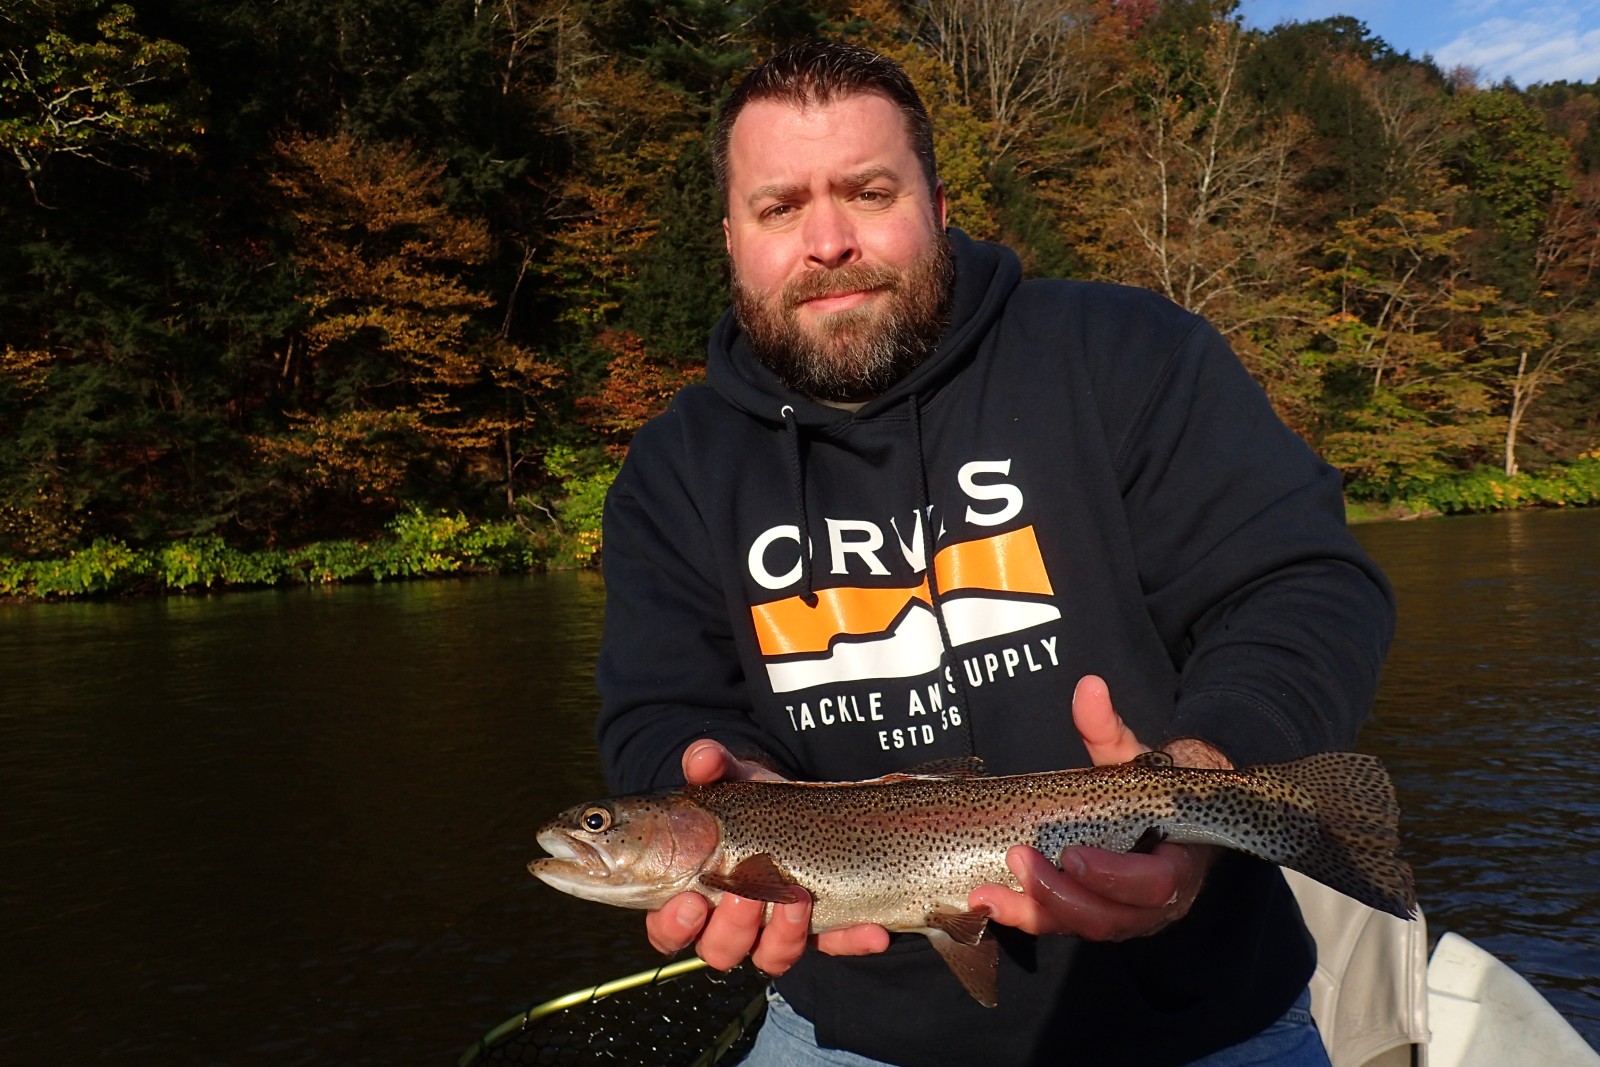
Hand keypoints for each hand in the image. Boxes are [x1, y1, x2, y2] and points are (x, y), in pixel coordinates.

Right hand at [644, 739, 889, 973]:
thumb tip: (701, 757)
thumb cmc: (751, 801)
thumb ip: (713, 767)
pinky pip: (836, 946)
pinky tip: (873, 932)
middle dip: (732, 927)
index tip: (690, 900)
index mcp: (692, 895)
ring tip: (799, 899)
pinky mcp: (822, 931)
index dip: (673, 925)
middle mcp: (730, 924)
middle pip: (720, 950)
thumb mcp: (734, 779)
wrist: (803, 807)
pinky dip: (853, 940)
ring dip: (784, 936)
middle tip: (746, 892)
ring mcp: (777, 931)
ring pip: (772, 957)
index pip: (669, 930)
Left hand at [969, 676, 1225, 940]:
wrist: (1158, 812)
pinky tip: (986, 902)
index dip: (1112, 876)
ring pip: (1081, 927)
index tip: (1071, 854)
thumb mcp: (1131, 755)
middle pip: (1110, 918)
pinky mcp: (1089, 916)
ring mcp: (1121, 915)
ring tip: (988, 892)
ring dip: (1034, 912)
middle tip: (1018, 860)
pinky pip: (1060, 925)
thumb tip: (1088, 686)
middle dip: (1060, 895)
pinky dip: (1024, 916)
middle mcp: (1153, 903)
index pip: (1153, 885)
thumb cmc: (1149, 785)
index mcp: (1177, 865)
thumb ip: (1108, 727)